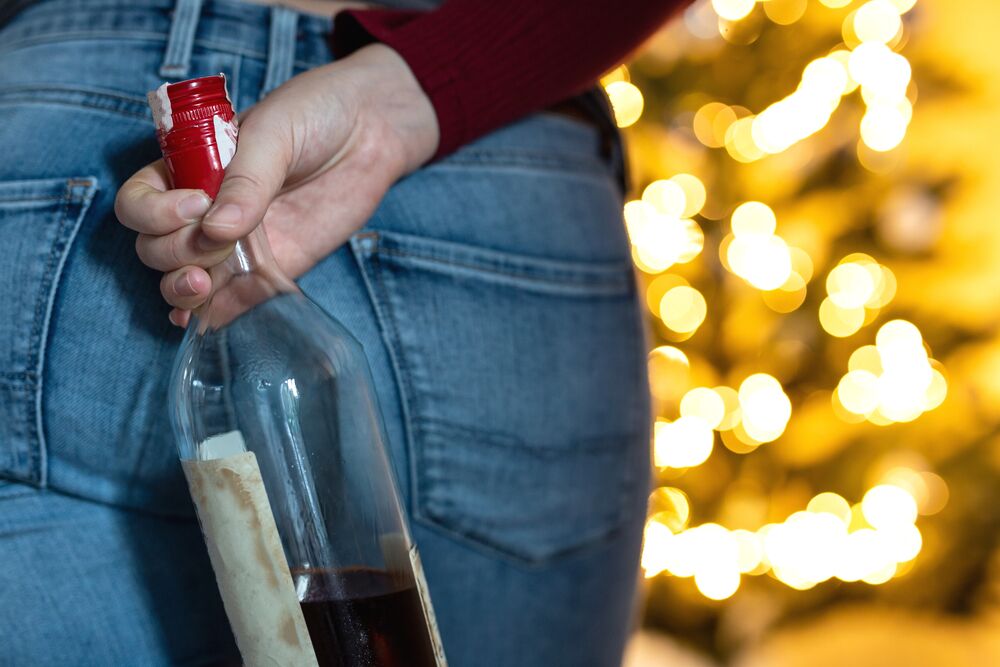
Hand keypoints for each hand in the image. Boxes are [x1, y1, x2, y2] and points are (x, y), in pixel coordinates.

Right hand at [115, 43, 438, 325]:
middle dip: (174, 252)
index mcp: (189, 168)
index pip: (139, 202)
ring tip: (204, 285)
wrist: (372, 130)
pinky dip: (214, 314)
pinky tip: (206, 322)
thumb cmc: (315, 115)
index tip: (196, 205)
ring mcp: (236, 243)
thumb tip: (217, 230)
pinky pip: (232, 300)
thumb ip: (246, 180)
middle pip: (156, 248)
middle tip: (218, 241)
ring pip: (184, 279)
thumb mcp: (274, 133)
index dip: (153, 213)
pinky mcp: (271, 268)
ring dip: (182, 290)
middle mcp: (204, 209)